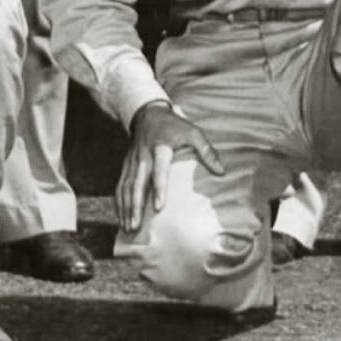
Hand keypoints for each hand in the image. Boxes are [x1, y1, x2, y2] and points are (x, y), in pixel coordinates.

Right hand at [117, 99, 223, 235]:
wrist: (147, 113)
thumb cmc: (173, 126)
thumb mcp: (192, 132)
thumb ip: (206, 150)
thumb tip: (220, 172)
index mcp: (160, 148)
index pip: (158, 171)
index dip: (158, 189)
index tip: (158, 207)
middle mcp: (143, 156)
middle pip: (137, 183)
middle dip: (135, 205)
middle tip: (135, 225)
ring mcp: (132, 162)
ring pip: (126, 186)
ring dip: (126, 207)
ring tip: (128, 227)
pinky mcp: (126, 165)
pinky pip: (120, 185)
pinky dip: (119, 202)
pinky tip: (121, 217)